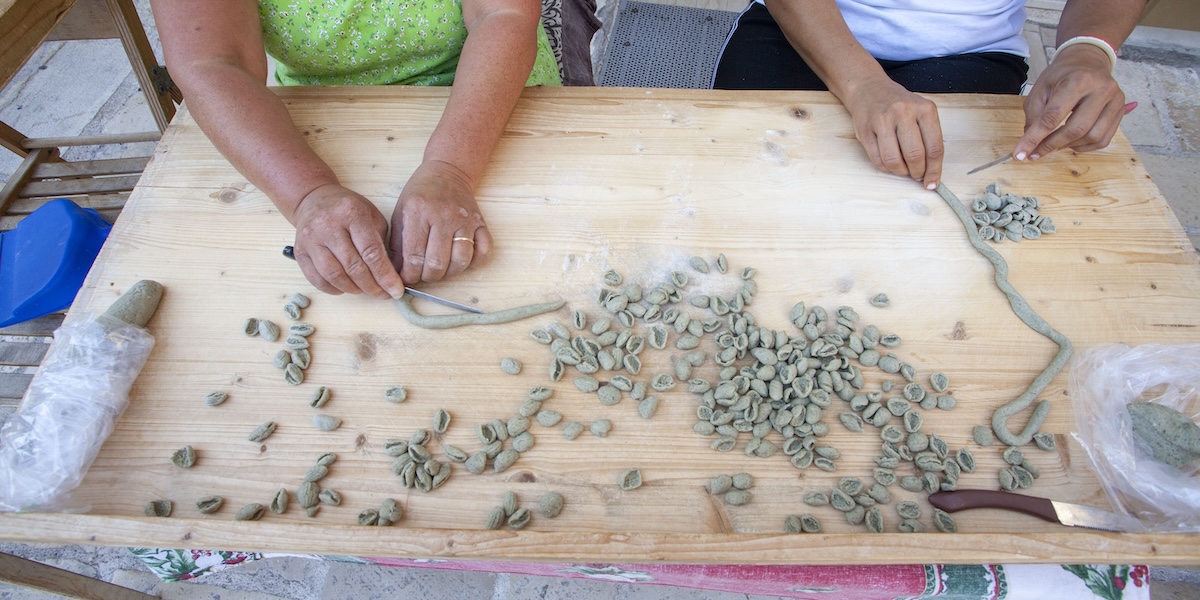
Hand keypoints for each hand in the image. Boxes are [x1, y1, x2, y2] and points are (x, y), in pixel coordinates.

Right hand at [291, 183, 406, 298]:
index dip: (385, 275)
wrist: (313, 200)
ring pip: (334, 275)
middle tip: (383, 295)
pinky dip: (334, 289)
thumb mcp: (371, 216)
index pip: (371, 252)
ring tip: (365, 290)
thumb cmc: (347, 210)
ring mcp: (311, 239)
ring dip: (353, 289)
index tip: (395, 290)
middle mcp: (328, 225)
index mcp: (352, 213)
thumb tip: (391, 276)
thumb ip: (381, 243)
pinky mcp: (300, 252)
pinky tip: (345, 287)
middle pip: (353, 266)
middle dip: (372, 286)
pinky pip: (317, 279)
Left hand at [390, 160, 492, 282]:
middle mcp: (443, 215)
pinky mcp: (481, 223)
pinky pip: (484, 251)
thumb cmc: (421, 194)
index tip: (407, 278)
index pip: (414, 255)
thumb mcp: (401, 213)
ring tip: (440, 269)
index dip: (409, 274)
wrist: (447, 172)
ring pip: (460, 261)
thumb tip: (396, 273)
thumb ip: (397, 244)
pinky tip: (462, 260)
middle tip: (423, 274)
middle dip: (427, 276)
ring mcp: (465, 220)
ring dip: (449, 273)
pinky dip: (475, 262)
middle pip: (437, 262)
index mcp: (418, 211)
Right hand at [843, 77, 943, 188]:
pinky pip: (877, 160)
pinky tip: (890, 163)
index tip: (932, 183)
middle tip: (916, 175)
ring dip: (900, 172)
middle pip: (915, 155)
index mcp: (924, 109)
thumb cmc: (900, 105)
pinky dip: (886, 168)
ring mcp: (882, 120)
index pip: (934, 147)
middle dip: (917, 172)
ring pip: (894, 160)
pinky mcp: (865, 130)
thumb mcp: (921, 111)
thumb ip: (928, 137)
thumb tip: (931, 171)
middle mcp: (903, 112)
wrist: (869, 89)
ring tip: (903, 169)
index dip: (934, 170)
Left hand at [1015, 44, 1124, 159]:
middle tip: (1035, 152)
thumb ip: (1033, 115)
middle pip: (1076, 129)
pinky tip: (1071, 142)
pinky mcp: (1120, 110)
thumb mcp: (1040, 88)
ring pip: (1092, 137)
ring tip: (1054, 143)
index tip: (1020, 154)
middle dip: (1051, 145)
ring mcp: (1115, 100)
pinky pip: (1103, 139)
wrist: (1088, 60)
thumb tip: (1029, 143)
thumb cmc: (1062, 75)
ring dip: (1069, 146)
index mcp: (1078, 80)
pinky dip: (1084, 146)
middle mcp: (1101, 89)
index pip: (1053, 116)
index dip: (1034, 138)